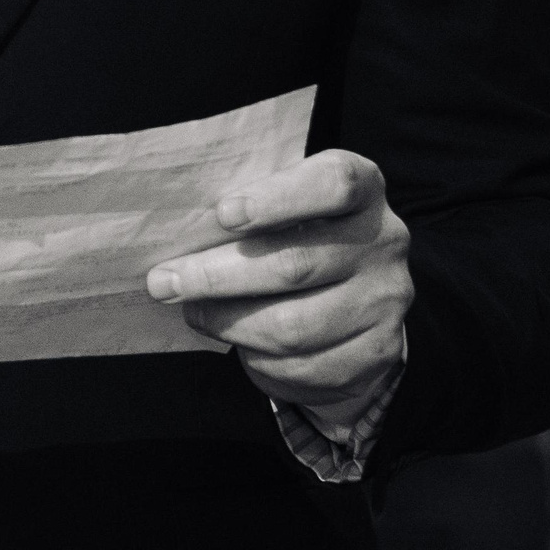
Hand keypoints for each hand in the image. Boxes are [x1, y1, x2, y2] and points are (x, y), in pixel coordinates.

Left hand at [146, 150, 411, 423]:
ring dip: (228, 323)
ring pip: (292, 326)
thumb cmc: (300, 237)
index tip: (222, 213)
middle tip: (163, 281)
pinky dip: (258, 359)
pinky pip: (303, 366)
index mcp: (364, 188)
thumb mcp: (286, 206)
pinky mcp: (377, 351)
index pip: (333, 183)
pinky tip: (237, 342)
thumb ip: (251, 207)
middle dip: (216, 276)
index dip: (277, 198)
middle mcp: (384, 241)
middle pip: (294, 265)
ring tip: (193, 311)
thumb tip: (176, 232)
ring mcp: (385, 300)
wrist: (358, 302)